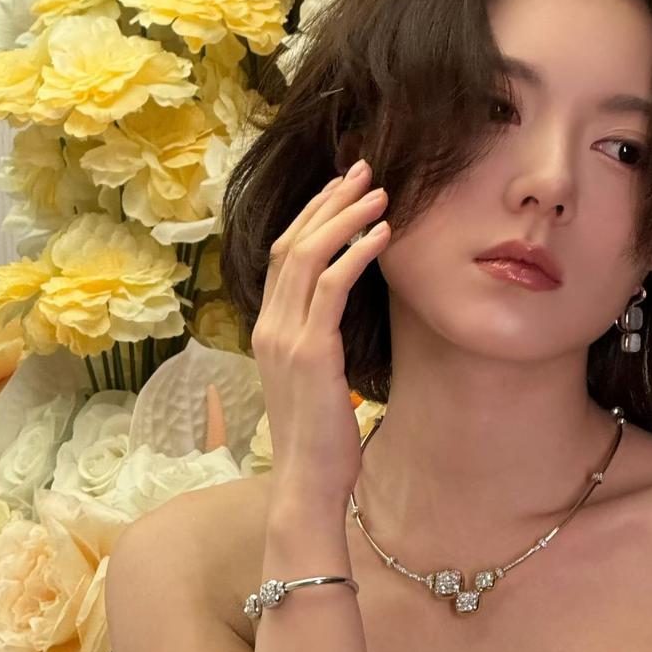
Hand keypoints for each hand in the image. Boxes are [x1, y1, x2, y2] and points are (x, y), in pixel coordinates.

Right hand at [251, 158, 391, 505]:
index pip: (285, 255)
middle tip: (365, 169)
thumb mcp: (318, 380)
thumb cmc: (320, 440)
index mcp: (268, 330)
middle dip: (329, 200)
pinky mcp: (310, 352)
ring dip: (347, 217)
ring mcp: (285, 337)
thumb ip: (321, 342)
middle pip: (293, 242)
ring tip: (381, 193)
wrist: (307, 482)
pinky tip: (384, 234)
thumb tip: (346, 316)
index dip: (314, 214)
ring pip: (309, 255)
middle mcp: (269, 326)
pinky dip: (357, 252)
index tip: (344, 188)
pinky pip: (332, 286)